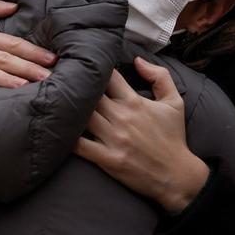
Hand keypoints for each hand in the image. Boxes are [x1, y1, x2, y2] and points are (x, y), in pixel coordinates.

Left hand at [74, 58, 208, 212]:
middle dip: (76, 86)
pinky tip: (60, 129)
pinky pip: (80, 146)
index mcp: (134, 102)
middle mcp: (122, 117)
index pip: (108, 77)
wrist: (177, 175)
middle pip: (89, 94)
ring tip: (58, 101)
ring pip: (81, 116)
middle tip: (63, 81)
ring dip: (69, 108)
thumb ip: (160, 76)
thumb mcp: (175, 102)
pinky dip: (68, 137)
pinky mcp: (108, 159)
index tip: (87, 68)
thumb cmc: (173, 137)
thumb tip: (137, 60)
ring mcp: (113, 139)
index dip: (96, 69)